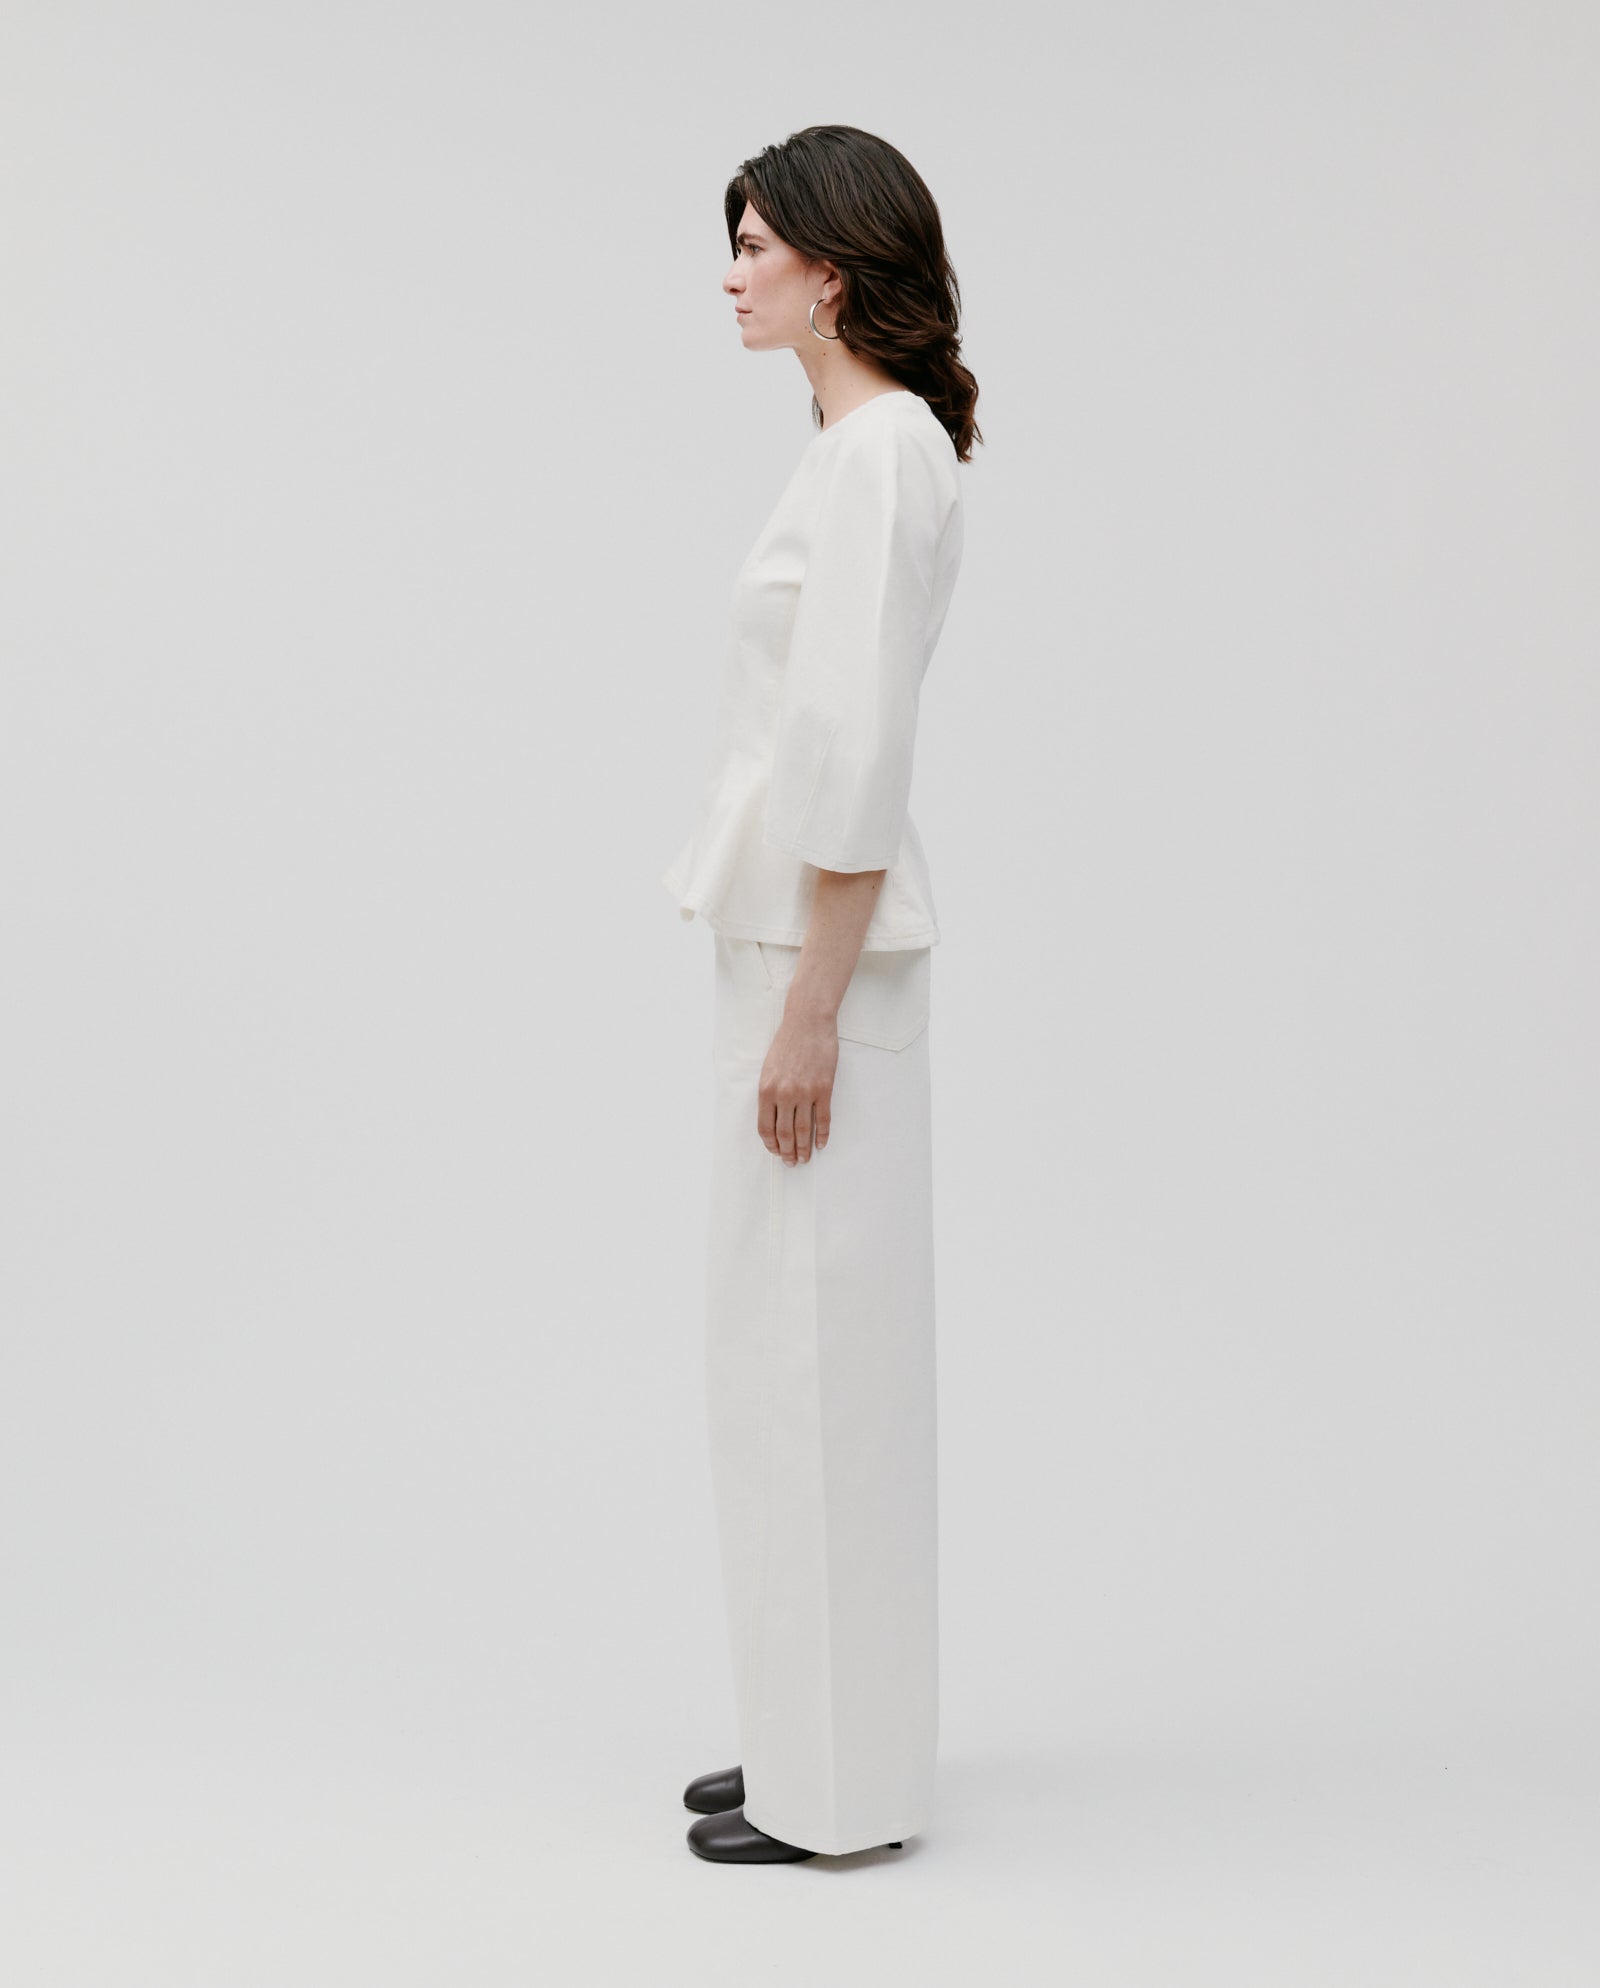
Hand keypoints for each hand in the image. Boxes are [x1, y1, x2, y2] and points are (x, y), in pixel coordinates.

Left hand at [756, 1008, 838, 1163]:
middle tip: (791, 1163)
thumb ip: (770, 1093)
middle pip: (785, 1133)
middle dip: (787, 1152)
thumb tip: (774, 1117)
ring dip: (804, 1149)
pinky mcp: (824, 1089)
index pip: (765, 1127)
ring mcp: (805, 1092)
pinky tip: (821, 1144)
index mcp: (766, 1090)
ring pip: (804, 1130)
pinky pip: (823, 1118)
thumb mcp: (768, 1068)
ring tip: (804, 1159)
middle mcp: (784, 1094)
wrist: (808, 1023)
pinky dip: (822, 1134)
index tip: (775, 1151)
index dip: (770, 1144)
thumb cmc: (787, 1043)